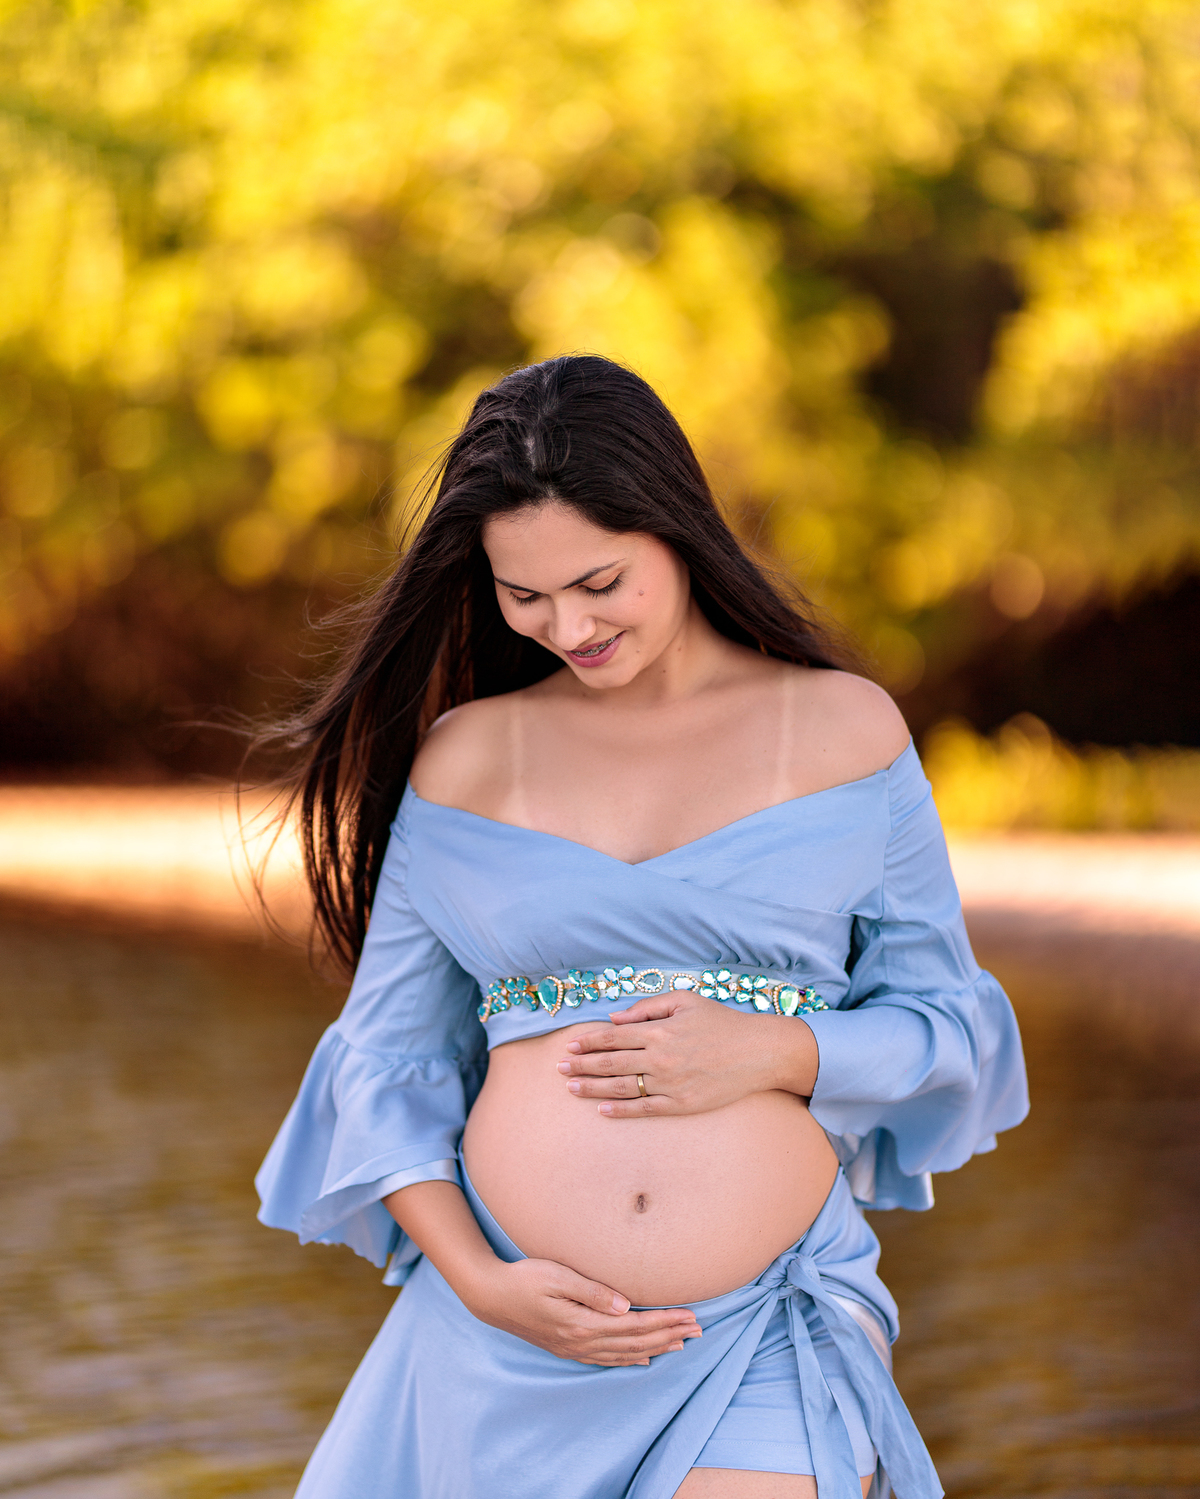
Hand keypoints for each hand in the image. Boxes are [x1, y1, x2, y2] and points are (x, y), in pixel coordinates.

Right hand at [465, 1256, 700, 1365]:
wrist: (491, 1296)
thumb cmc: (524, 1279)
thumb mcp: (557, 1277)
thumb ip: (592, 1292)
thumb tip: (626, 1306)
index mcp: (582, 1324)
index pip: (635, 1326)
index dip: (665, 1322)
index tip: (691, 1315)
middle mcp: (582, 1342)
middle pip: (635, 1342)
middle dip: (669, 1335)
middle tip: (698, 1330)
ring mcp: (574, 1349)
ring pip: (624, 1354)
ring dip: (655, 1348)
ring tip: (681, 1343)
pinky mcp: (567, 1348)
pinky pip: (606, 1359)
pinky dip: (630, 1359)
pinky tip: (643, 1359)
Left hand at [556, 992, 818, 1117]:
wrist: (757, 1053)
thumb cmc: (722, 1023)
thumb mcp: (685, 1002)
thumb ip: (648, 1007)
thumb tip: (616, 1017)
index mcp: (659, 1030)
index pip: (613, 1036)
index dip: (588, 1041)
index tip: (569, 1045)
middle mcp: (660, 1057)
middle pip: (610, 1063)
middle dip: (581, 1065)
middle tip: (559, 1067)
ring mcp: (669, 1083)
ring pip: (620, 1088)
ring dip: (592, 1088)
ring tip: (571, 1088)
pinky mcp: (680, 1104)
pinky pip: (643, 1108)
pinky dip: (620, 1110)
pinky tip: (602, 1110)